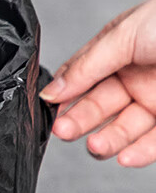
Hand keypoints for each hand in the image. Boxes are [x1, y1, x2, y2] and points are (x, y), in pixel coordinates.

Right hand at [39, 0, 155, 166]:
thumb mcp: (122, 36)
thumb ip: (85, 66)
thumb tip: (52, 89)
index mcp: (118, 51)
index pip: (81, 77)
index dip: (64, 93)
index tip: (48, 107)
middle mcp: (135, 77)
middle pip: (98, 106)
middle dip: (79, 120)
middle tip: (64, 130)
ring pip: (124, 129)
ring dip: (107, 140)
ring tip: (95, 146)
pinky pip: (155, 143)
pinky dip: (139, 152)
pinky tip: (124, 156)